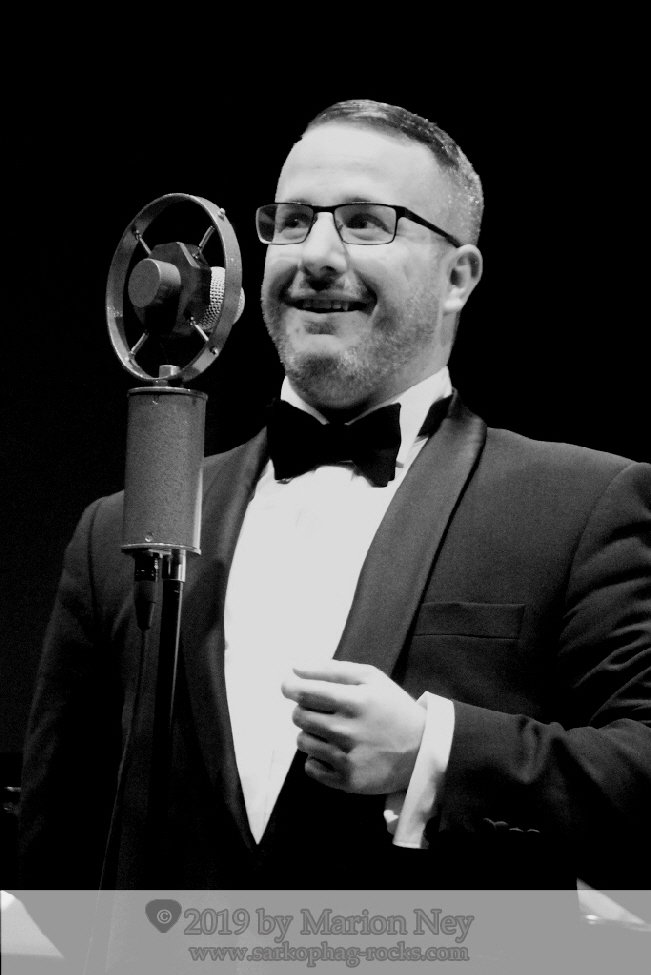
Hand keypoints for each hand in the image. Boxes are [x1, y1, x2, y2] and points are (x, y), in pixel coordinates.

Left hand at [281, 660, 425, 793]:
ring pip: (302, 741)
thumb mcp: (371, 678)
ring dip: (311, 734)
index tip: (291, 688)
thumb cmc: (392, 707)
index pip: (303, 692)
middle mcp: (347, 730)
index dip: (290, 687)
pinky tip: (336, 752)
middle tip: (324, 711)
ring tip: (333, 732)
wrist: (422, 749)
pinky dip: (317, 759)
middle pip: (298, 716)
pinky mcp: (347, 782)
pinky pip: (310, 767)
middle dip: (305, 710)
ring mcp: (347, 758)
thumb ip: (331, 669)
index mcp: (354, 700)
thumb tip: (294, 668)